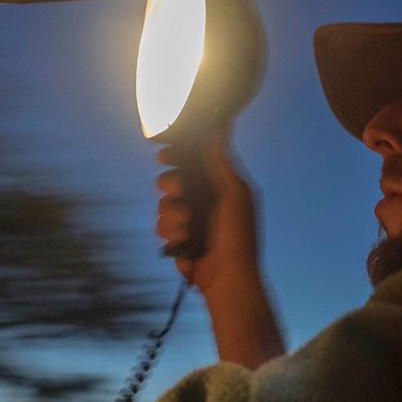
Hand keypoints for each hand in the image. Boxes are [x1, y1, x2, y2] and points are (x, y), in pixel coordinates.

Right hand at [155, 130, 259, 295]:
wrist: (227, 276)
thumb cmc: (239, 234)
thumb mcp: (234, 193)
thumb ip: (222, 162)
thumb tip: (221, 125)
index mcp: (218, 186)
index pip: (193, 162)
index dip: (177, 155)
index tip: (166, 154)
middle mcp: (201, 200)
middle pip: (171, 179)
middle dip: (170, 182)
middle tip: (176, 188)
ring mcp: (187, 219)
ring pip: (163, 203)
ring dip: (172, 212)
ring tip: (186, 223)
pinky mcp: (176, 238)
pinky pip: (161, 225)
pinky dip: (171, 231)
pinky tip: (183, 240)